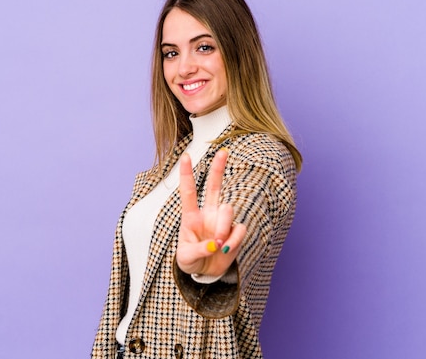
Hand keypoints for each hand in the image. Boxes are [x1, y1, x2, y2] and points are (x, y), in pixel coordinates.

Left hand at [176, 149, 246, 276]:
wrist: (205, 273)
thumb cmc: (190, 260)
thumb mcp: (186, 258)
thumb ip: (199, 250)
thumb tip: (216, 244)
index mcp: (191, 216)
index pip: (189, 192)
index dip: (187, 174)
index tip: (186, 156)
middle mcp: (208, 214)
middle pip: (215, 186)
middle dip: (219, 168)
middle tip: (223, 152)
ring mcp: (223, 222)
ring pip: (228, 210)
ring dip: (223, 228)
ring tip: (218, 245)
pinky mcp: (235, 232)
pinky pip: (239, 229)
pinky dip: (233, 241)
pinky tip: (226, 250)